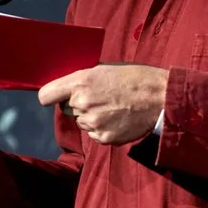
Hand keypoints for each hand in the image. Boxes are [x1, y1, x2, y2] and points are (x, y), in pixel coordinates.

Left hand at [39, 63, 167, 144]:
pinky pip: (94, 134)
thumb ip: (83, 80)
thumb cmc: (135, 78)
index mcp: (81, 82)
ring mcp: (93, 123)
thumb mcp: (105, 69)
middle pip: (67, 109)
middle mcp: (83, 103)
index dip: (51, 96)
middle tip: (100, 98)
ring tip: (113, 108)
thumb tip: (68, 90)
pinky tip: (118, 119)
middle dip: (79, 104)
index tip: (56, 97)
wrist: (160, 97)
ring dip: (91, 117)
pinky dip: (103, 128)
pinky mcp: (104, 137)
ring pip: (81, 122)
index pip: (46, 95)